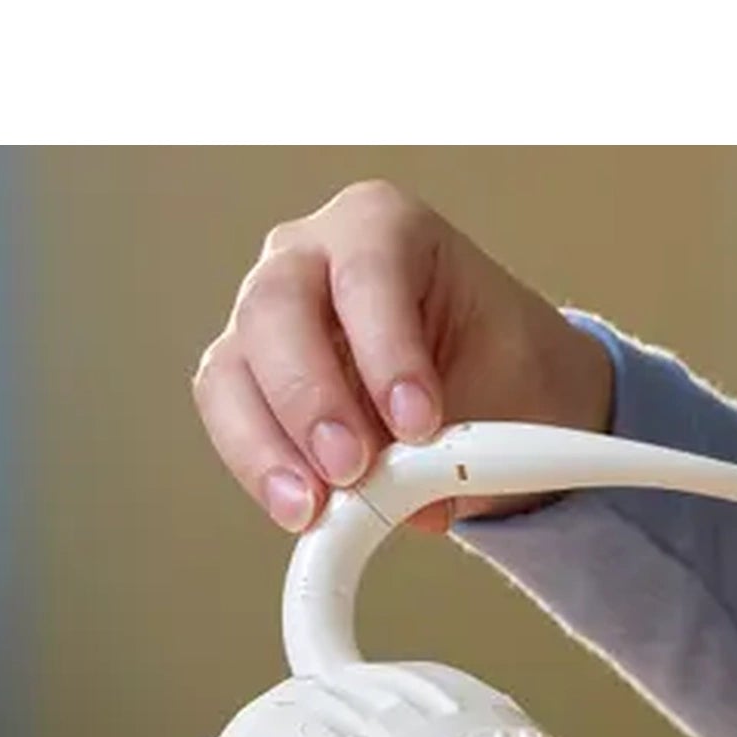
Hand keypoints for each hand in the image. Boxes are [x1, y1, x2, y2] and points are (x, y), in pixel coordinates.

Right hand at [192, 180, 615, 534]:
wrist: (503, 391)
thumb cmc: (501, 366)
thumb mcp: (505, 392)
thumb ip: (458, 438)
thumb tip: (412, 503)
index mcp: (383, 226)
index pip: (368, 273)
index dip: (386, 351)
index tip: (417, 425)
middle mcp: (309, 256)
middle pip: (276, 309)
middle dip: (311, 399)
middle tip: (350, 470)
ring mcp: (266, 314)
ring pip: (233, 368)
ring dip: (268, 445)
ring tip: (314, 508)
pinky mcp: (248, 376)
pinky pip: (231, 418)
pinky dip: (263, 468)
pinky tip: (300, 510)